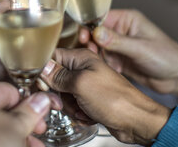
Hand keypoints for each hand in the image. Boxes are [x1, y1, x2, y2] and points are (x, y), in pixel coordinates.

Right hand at [41, 48, 170, 144]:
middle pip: (55, 77)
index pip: (52, 57)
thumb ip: (58, 75)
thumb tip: (41, 68)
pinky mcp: (90, 98)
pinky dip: (77, 112)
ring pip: (62, 93)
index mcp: (82, 57)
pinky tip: (88, 115)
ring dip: (68, 105)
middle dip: (57, 92)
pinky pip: (73, 104)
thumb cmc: (116, 99)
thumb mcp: (81, 84)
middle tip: (64, 100)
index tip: (41, 84)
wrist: (136, 121)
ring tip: (81, 109)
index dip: (44, 71)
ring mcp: (87, 84)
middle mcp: (84, 68)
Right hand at [89, 9, 177, 96]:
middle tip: (91, 52)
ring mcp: (119, 45)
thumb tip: (95, 32)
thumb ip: (117, 41)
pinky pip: (103, 59)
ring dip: (96, 55)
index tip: (83, 38)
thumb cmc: (167, 57)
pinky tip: (110, 70)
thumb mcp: (140, 48)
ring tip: (103, 62)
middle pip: (94, 32)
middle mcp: (121, 30)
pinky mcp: (119, 59)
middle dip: (90, 42)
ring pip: (96, 47)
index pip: (100, 17)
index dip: (89, 27)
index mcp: (127, 19)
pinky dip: (102, 65)